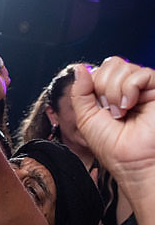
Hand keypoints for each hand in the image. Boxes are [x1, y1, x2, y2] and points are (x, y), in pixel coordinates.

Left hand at [71, 57, 154, 185]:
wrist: (130, 160)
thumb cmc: (111, 145)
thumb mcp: (85, 117)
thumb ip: (80, 92)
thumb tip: (79, 68)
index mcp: (111, 93)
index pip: (101, 70)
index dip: (94, 83)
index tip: (97, 106)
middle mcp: (128, 89)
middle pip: (112, 64)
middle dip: (103, 86)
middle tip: (109, 109)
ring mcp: (144, 89)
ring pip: (124, 67)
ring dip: (115, 91)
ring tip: (120, 111)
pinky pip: (142, 74)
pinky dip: (130, 89)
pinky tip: (130, 105)